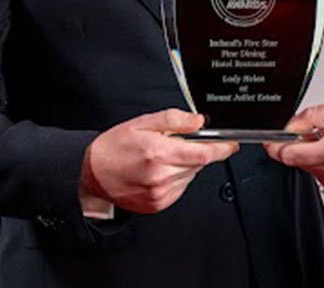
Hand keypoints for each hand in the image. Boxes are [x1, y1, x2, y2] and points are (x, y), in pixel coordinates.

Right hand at [81, 109, 237, 213]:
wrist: (91, 173)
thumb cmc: (115, 146)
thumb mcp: (143, 123)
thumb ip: (174, 120)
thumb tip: (198, 121)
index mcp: (159, 153)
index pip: (203, 153)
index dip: (222, 149)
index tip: (231, 144)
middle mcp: (161, 176)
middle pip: (198, 164)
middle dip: (196, 151)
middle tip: (176, 144)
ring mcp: (160, 194)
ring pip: (190, 176)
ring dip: (185, 165)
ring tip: (162, 157)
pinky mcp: (158, 204)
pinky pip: (180, 188)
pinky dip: (176, 178)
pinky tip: (159, 171)